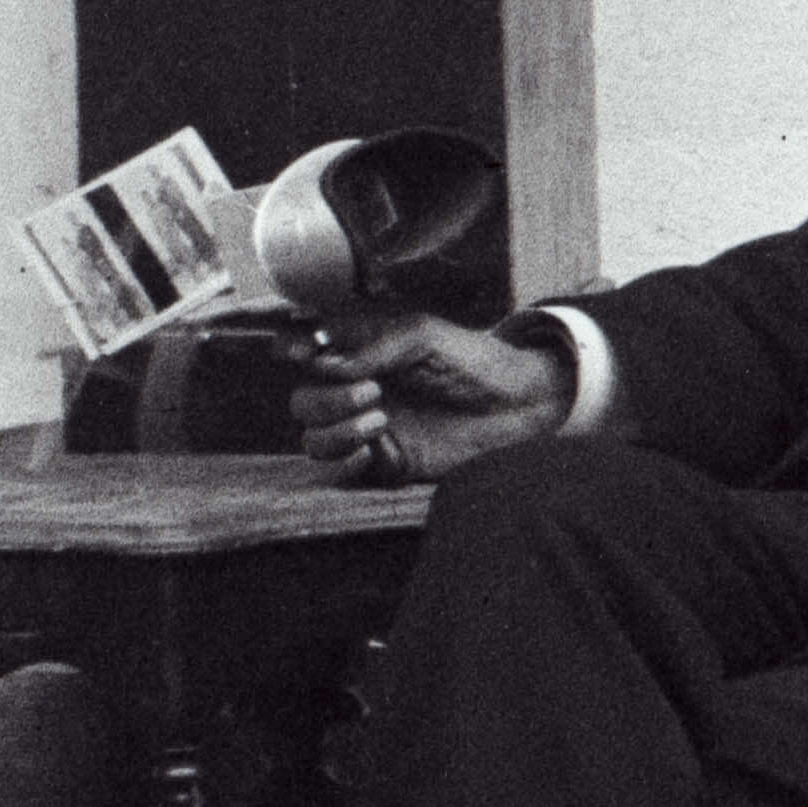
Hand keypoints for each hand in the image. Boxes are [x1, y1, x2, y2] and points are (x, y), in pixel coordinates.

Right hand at [287, 306, 569, 489]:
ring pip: (312, 438)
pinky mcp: (385, 464)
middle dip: (326, 397)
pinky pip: (340, 471)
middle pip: (302, 400)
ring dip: (335, 429)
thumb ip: (371, 347)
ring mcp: (368, 429)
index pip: (305, 350)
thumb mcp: (421, 335)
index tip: (297, 353)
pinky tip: (374, 446)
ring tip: (380, 419)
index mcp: (361, 353)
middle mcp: (356, 391)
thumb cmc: (473, 360)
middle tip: (373, 391)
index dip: (290, 350)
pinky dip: (345, 458)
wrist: (517, 406)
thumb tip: (325, 365)